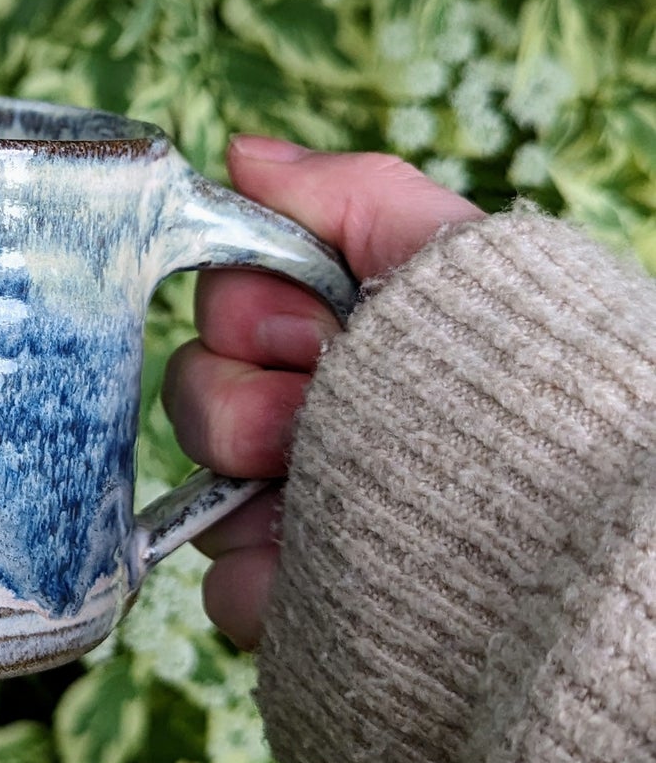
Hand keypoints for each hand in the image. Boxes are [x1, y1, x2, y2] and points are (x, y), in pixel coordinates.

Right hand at [163, 137, 484, 649]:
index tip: (316, 328)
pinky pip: (223, 586)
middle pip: (194, 393)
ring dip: (258, 492)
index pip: (222, 306)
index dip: (248, 310)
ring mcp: (292, 518)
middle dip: (252, 404)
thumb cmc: (521, 387)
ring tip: (345, 501)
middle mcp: (304, 426)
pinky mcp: (291, 607)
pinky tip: (323, 570)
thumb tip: (240, 156)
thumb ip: (348, 193)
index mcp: (335, 344)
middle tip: (324, 418)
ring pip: (200, 489)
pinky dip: (266, 581)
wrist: (568, 542)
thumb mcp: (453, 260)